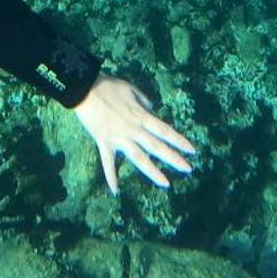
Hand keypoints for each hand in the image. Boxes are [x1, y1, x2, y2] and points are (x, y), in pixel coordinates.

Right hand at [71, 75, 196, 191]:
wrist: (85, 89)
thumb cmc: (109, 86)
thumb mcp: (132, 89)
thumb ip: (144, 102)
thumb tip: (151, 110)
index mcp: (141, 116)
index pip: (164, 131)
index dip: (179, 141)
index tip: (192, 150)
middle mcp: (133, 130)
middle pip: (156, 147)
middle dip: (173, 159)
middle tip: (188, 169)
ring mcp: (119, 139)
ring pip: (139, 158)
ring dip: (153, 172)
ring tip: (166, 184)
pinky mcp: (104, 143)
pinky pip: (108, 163)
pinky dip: (111, 177)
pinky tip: (116, 191)